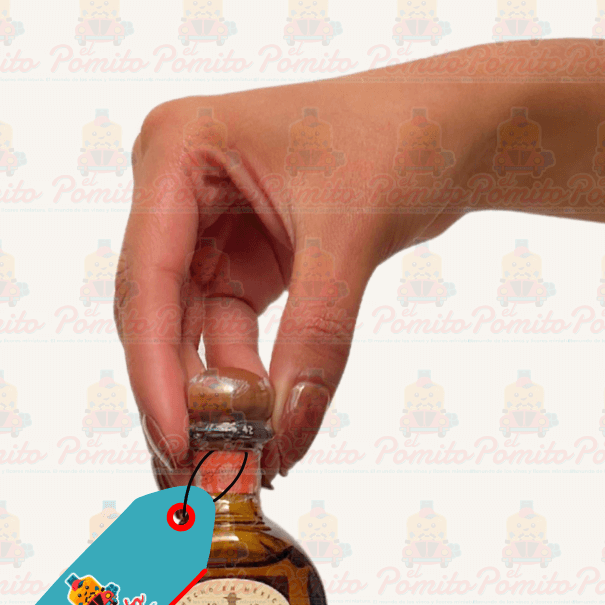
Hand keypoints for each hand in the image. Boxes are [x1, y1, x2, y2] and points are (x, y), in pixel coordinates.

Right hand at [116, 77, 470, 488]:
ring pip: (190, 338)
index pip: (148, 281)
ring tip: (231, 469)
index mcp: (177, 150)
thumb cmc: (402, 137)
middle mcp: (176, 191)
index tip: (176, 442)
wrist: (455, 128)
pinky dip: (244, 387)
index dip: (156, 372)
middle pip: (157, 317)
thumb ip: (315, 339)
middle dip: (181, 399)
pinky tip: (259, 434)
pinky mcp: (238, 263)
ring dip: (213, 403)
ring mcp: (203, 230)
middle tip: (196, 475)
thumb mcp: (348, 238)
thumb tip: (285, 434)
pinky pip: (228, 339)